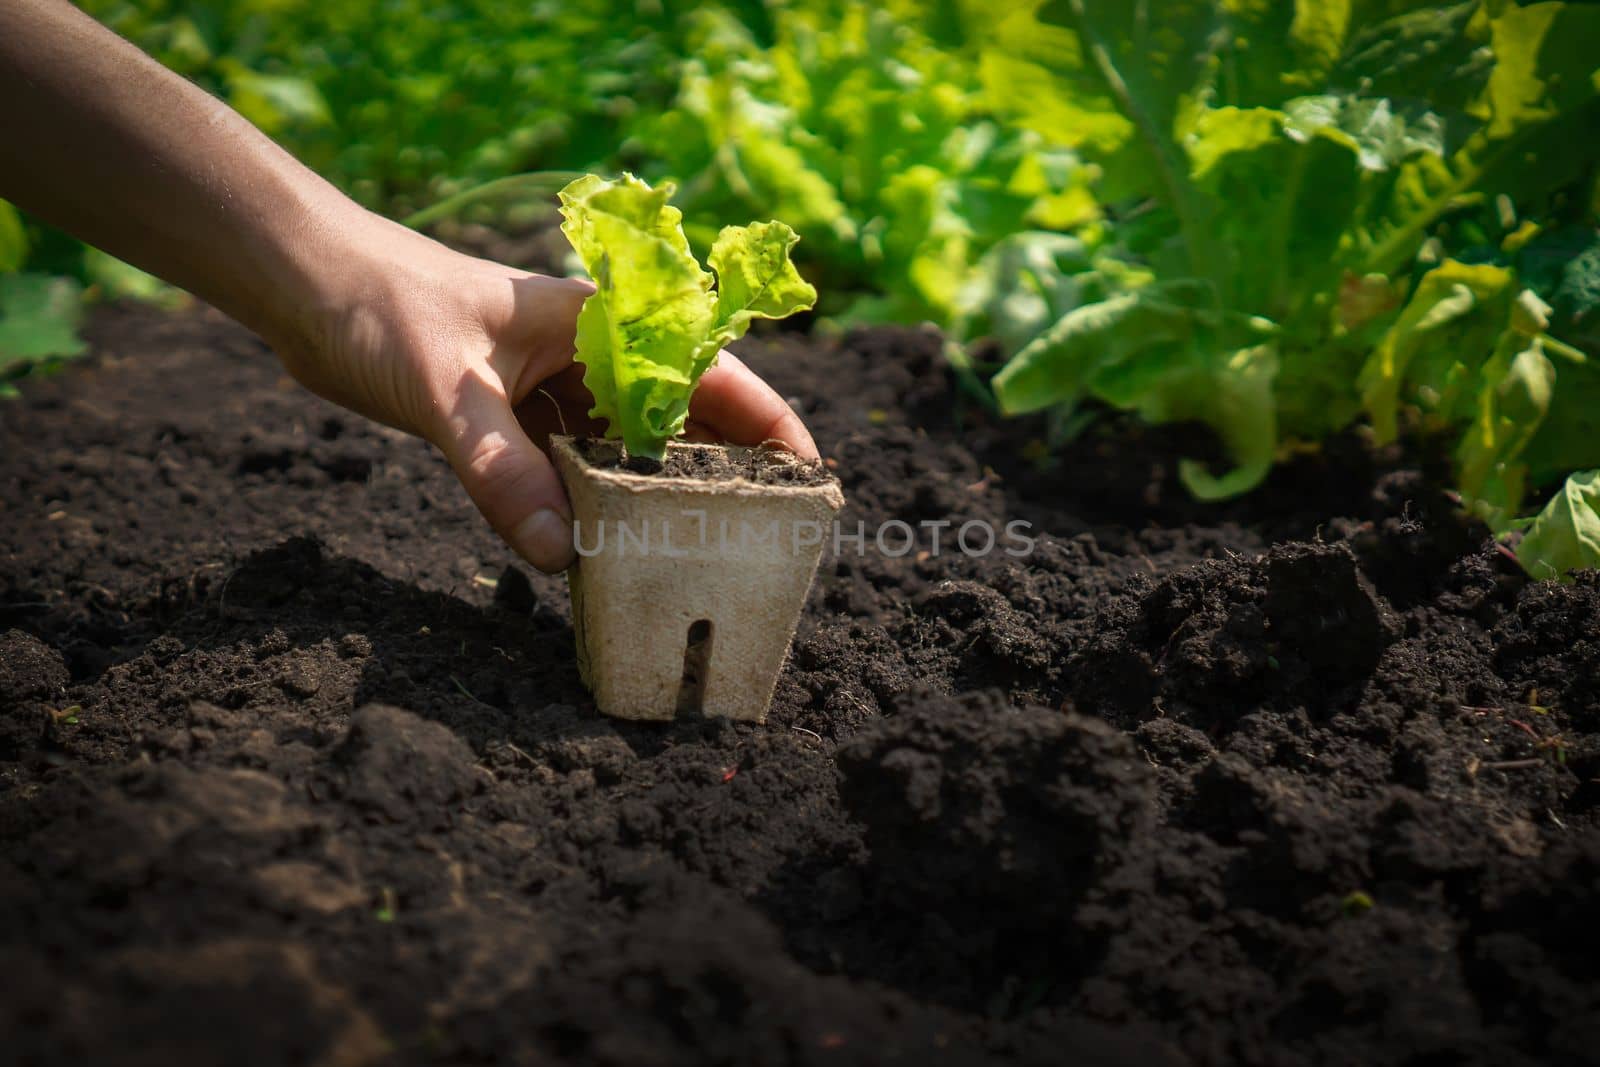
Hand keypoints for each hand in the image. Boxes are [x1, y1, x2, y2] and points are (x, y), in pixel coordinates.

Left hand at [270, 213, 817, 573]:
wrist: (303, 286)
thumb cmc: (382, 305)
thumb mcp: (448, 391)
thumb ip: (503, 471)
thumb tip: (562, 557)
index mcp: (600, 322)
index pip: (713, 372)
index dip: (770, 426)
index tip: (812, 482)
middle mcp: (590, 357)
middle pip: (680, 422)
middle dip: (719, 480)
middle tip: (753, 550)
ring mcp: (553, 390)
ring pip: (625, 455)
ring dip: (648, 505)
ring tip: (685, 567)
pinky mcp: (514, 420)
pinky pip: (570, 473)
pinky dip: (587, 512)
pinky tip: (598, 557)